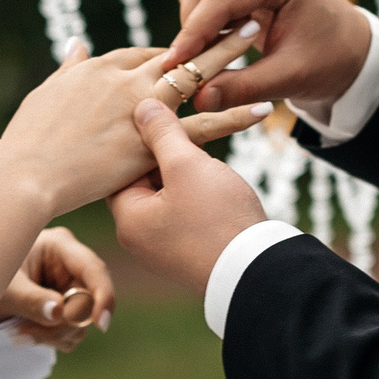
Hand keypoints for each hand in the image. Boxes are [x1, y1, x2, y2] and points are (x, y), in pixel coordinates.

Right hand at [0, 28, 269, 216]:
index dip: (172, 50)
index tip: (191, 46)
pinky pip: (202, 125)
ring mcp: (140, 105)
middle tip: (239, 13)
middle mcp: (124, 79)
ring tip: (259, 35)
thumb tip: (76, 44)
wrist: (26, 174)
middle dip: (207, 30)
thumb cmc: (28, 141)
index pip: (143, 53)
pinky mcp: (151, 138)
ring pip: (195, 74)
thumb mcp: (47, 94)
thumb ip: (68, 69)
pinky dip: (233, 115)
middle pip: (176, 49)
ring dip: (228, 54)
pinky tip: (261, 107)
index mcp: (98, 69)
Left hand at [0, 225, 114, 349]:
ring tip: (18, 333)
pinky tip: (25, 333)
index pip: (93, 269)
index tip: (99, 323)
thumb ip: (31, 300)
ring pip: (82, 322)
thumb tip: (59, 313)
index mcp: (59, 246)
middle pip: (89, 301)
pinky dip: (52, 340)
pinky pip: (72, 332)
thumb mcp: (4, 289)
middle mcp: (70, 266)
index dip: (103, 295)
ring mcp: (69, 288)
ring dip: (53, 335)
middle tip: (24, 334)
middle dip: (63, 324)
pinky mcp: (65, 308)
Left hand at [108, 98, 267, 291]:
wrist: (258, 271)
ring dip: (187, 176)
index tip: (166, 126)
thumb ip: (162, 133)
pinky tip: (219, 189)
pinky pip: (185, 215)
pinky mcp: (189, 254)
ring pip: (168, 197)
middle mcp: (140, 239)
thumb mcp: (186, 166)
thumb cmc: (218, 218)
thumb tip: (142, 106)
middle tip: (192, 143)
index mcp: (128, 220)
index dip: (143, 143)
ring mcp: (165, 250)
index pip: (121, 169)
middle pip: (144, 182)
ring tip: (209, 166)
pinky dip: (198, 197)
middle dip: (169, 160)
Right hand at [159, 0, 371, 111]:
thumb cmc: (329, 60)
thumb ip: (243, 87)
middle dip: (192, 25)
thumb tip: (199, 97)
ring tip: (212, 50)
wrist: (351, 48)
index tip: (174, 65)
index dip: (192, 32)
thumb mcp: (290, 78)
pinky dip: (195, 1)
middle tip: (197, 65)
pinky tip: (214, 31)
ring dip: (193, 15)